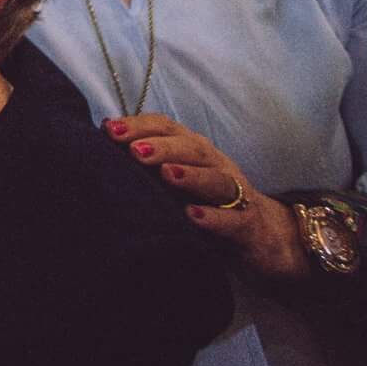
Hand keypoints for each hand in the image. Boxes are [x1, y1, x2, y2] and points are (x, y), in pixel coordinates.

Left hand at [108, 114, 306, 281]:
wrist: (264, 240)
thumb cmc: (207, 203)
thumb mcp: (175, 181)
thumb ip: (145, 162)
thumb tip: (102, 136)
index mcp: (195, 151)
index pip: (168, 128)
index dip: (141, 126)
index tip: (109, 130)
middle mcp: (217, 166)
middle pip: (193, 148)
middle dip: (163, 146)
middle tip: (134, 151)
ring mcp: (237, 196)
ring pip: (217, 179)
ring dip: (191, 175)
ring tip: (166, 174)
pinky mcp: (249, 227)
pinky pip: (234, 220)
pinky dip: (215, 218)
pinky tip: (194, 217)